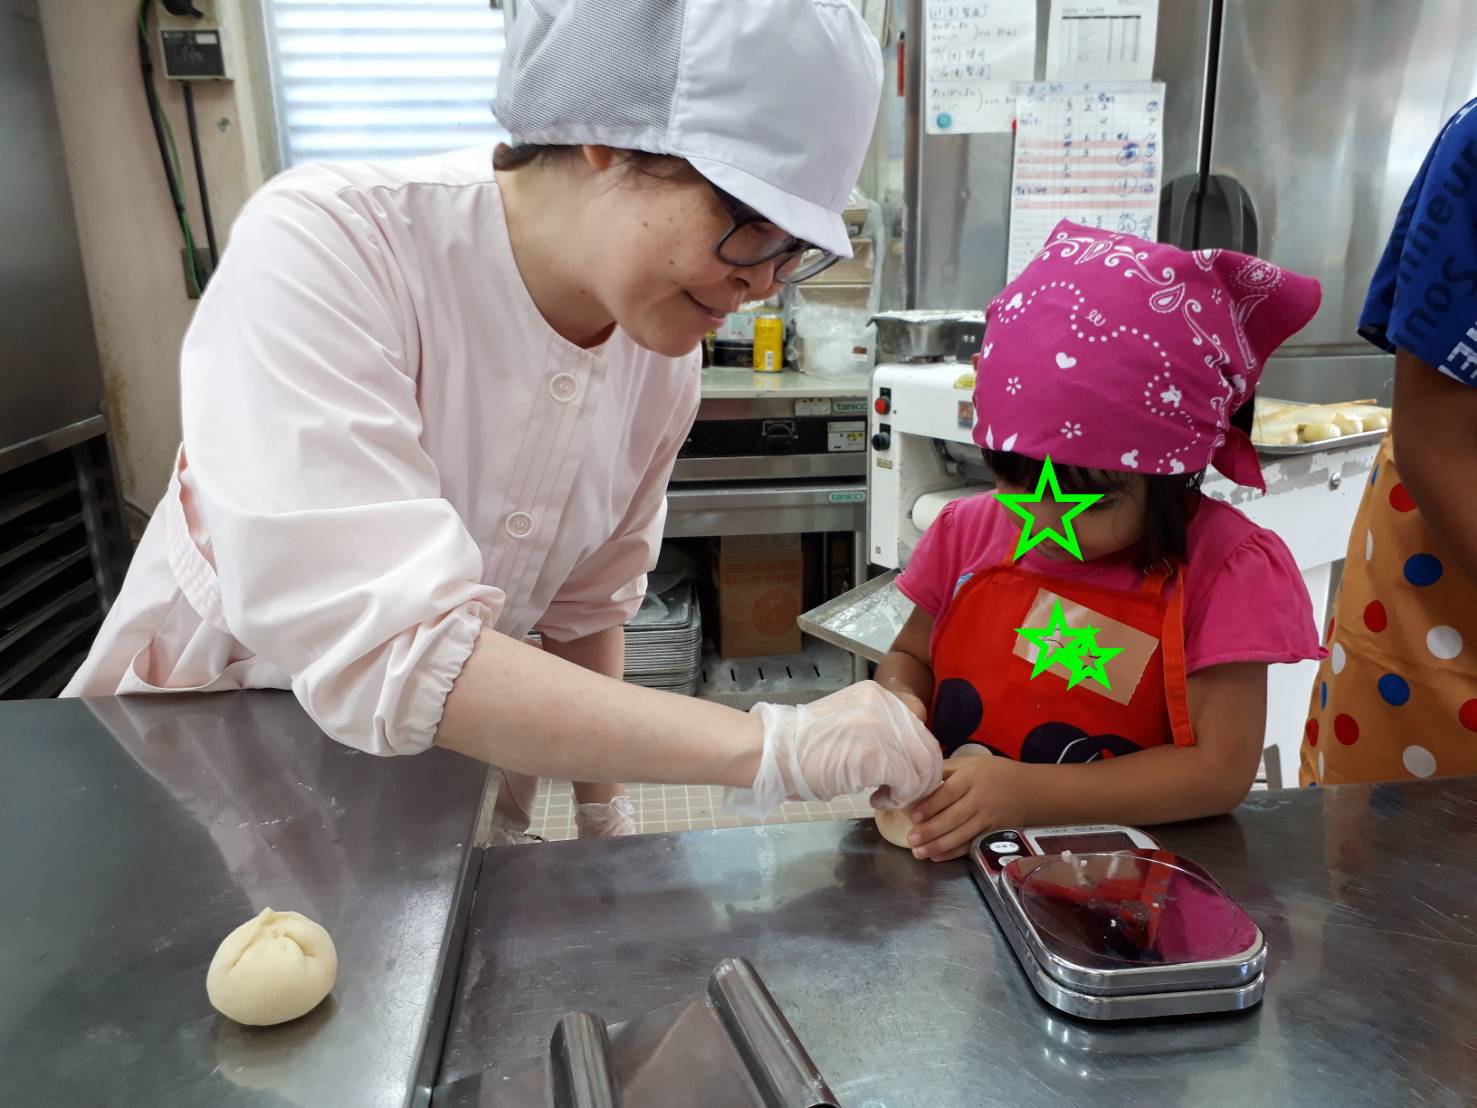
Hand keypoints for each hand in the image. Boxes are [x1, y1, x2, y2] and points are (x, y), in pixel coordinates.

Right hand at [724, 682, 943, 817]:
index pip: (918, 730)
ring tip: (885, 798)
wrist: (771, 752)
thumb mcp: (848, 726)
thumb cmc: (802, 747)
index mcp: (878, 696)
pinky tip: (877, 800)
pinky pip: (908, 783)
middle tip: (900, 795)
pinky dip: (898, 798)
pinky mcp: (877, 755)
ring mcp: (883, 729)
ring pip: (922, 768)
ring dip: (909, 791)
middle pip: (928, 748)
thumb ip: (878, 733)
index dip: (916, 760)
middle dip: (920, 779)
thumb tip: (905, 760)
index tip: (900, 778)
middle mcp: (886, 706)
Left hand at [905, 756, 1024, 861]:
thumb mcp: (969, 763)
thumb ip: (944, 770)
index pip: (949, 792)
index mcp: (972, 777)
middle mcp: (981, 798)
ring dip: (939, 846)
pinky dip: (953, 853)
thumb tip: (916, 780)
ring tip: (918, 852)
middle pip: (954, 817)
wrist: (1029, 790)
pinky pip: (971, 844)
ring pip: (962, 835)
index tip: (913, 815)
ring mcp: (989, 818)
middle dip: (931, 830)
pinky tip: (937, 856)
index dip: (930, 805)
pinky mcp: (994, 833)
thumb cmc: (992, 773)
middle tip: (911, 839)